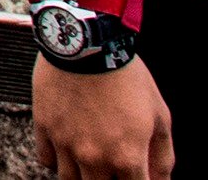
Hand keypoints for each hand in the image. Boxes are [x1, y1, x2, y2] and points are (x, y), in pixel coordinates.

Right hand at [33, 57, 171, 179]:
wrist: (87, 42)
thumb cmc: (126, 75)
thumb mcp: (160, 115)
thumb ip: (163, 156)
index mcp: (127, 157)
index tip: (135, 175)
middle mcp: (94, 158)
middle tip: (113, 166)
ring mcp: (66, 144)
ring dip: (82, 174)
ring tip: (90, 158)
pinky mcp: (44, 127)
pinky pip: (47, 160)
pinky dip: (58, 159)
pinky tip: (68, 146)